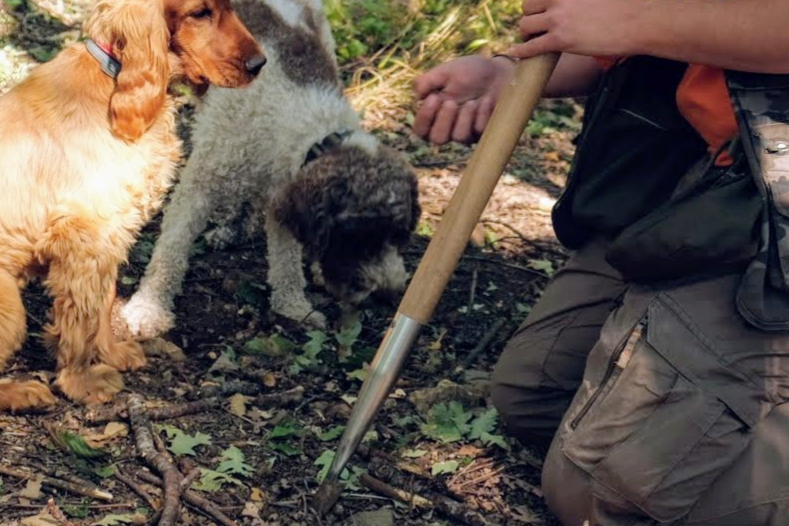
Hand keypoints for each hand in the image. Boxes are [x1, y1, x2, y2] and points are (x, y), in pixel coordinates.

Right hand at [412, 55, 514, 144]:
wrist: (500, 72)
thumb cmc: (471, 71)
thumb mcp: (446, 71)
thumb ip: (428, 80)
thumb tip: (417, 94)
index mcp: (435, 113)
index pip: (421, 129)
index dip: (424, 118)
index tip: (434, 98)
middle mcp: (448, 127)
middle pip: (437, 139)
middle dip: (444, 121)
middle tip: (452, 102)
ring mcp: (467, 131)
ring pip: (459, 137)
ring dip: (465, 117)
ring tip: (472, 101)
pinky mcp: (483, 133)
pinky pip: (478, 131)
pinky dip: (482, 113)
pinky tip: (487, 100)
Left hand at [509, 0, 640, 58]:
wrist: (641, 21)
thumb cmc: (627, 6)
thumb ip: (580, 0)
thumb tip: (579, 8)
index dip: (539, 3)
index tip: (541, 11)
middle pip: (527, 6)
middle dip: (531, 16)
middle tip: (537, 26)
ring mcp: (559, 18)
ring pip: (525, 25)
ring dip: (527, 33)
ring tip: (533, 40)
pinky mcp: (561, 39)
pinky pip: (531, 46)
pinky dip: (520, 51)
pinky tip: (515, 52)